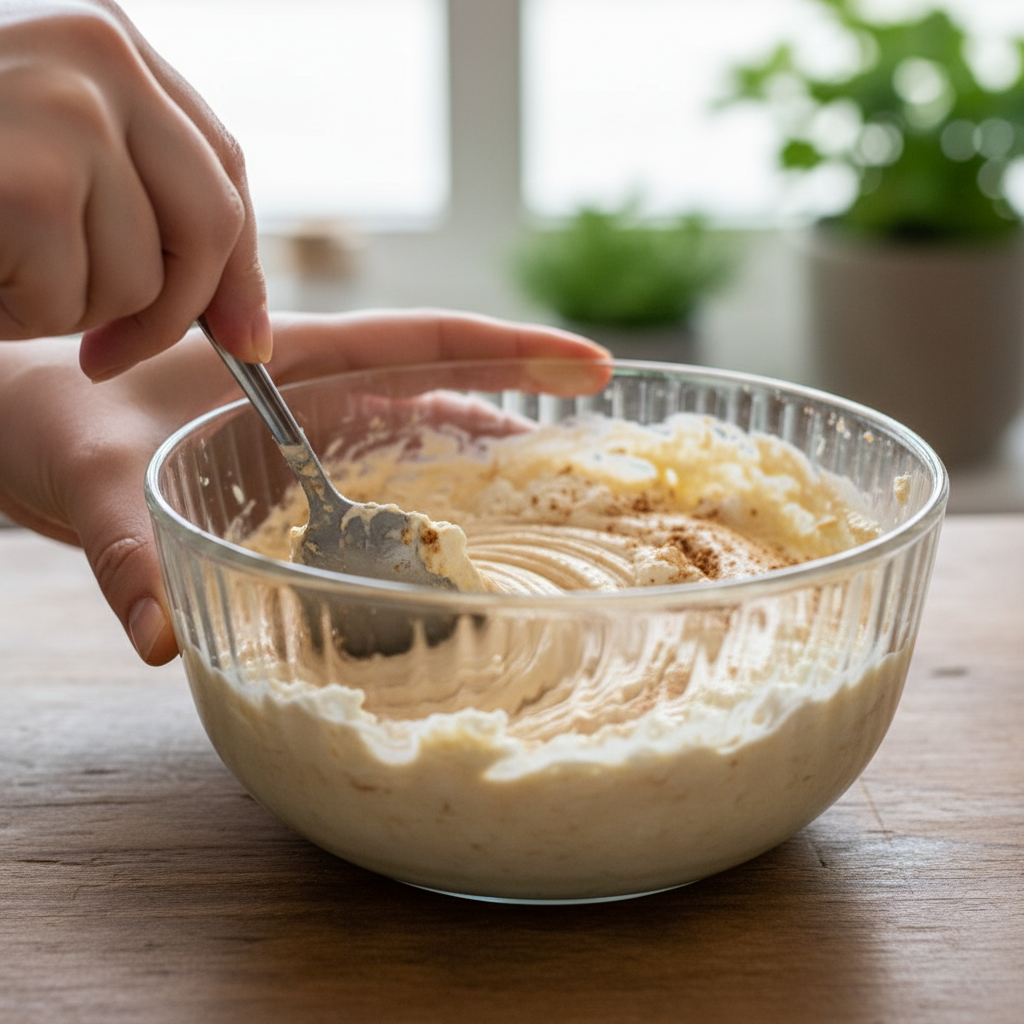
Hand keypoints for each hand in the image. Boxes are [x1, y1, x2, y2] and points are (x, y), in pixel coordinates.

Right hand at [0, 0, 268, 373]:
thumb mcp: (48, 151)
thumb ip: (138, 195)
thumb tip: (248, 325)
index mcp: (110, 43)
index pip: (224, 168)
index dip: (239, 267)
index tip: (246, 341)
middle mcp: (98, 54)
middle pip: (210, 226)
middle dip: (175, 312)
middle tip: (110, 352)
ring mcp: (60, 108)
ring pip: (137, 276)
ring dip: (68, 309)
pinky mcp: (21, 176)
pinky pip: (68, 297)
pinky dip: (15, 312)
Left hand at [0, 311, 608, 664]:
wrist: (20, 420)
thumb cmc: (51, 416)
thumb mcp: (90, 471)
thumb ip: (126, 549)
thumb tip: (164, 639)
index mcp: (285, 357)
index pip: (420, 343)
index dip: (509, 351)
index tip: (587, 362)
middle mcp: (308, 388)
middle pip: (439, 382)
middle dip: (522, 389)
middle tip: (602, 412)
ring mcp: (304, 428)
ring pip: (415, 427)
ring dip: (481, 446)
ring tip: (553, 477)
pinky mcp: (290, 467)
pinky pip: (377, 470)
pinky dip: (425, 487)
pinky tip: (455, 525)